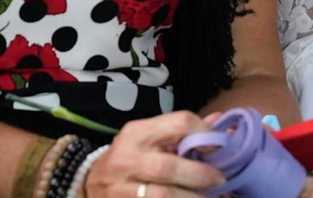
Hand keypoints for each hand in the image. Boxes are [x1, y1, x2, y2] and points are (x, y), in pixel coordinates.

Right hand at [83, 111, 224, 197]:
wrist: (91, 183)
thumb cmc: (130, 157)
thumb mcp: (150, 137)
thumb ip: (183, 132)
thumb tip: (220, 123)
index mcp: (137, 132)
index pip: (179, 123)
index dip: (205, 135)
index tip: (221, 149)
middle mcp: (126, 159)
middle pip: (168, 167)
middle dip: (200, 176)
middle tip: (221, 181)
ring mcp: (120, 189)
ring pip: (162, 196)